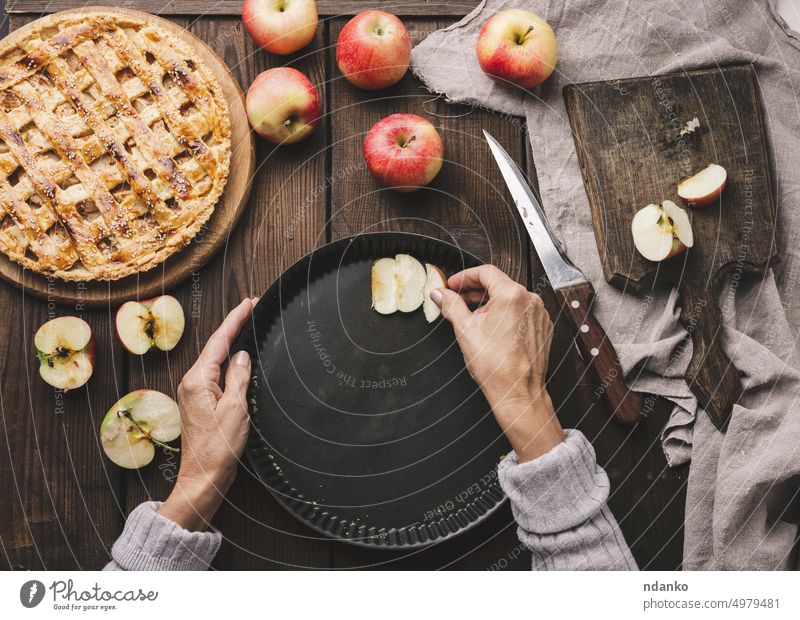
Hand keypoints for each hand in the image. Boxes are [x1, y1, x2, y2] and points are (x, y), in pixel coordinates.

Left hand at [158, 298, 256, 530]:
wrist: (203, 478)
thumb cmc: (218, 448)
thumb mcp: (235, 408)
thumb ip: (239, 377)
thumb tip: (242, 355)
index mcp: (197, 380)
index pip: (219, 340)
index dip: (236, 319)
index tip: (250, 302)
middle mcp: (191, 382)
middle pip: (216, 346)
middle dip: (235, 326)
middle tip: (253, 307)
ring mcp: (194, 392)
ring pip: (216, 359)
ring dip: (232, 342)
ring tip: (249, 325)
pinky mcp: (200, 402)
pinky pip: (217, 374)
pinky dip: (230, 361)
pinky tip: (241, 358)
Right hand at [430, 266, 562, 461]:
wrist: (517, 392)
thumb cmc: (495, 366)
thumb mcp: (465, 330)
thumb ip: (451, 305)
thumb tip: (440, 295)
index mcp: (511, 295)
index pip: (486, 272)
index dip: (465, 276)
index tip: (453, 285)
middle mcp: (530, 300)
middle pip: (499, 284)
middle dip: (475, 290)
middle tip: (458, 299)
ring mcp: (539, 314)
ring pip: (510, 298)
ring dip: (490, 303)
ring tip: (473, 317)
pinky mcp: (542, 327)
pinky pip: (521, 312)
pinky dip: (505, 314)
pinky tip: (492, 329)